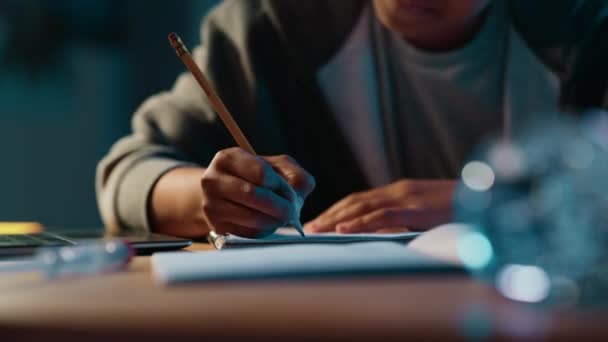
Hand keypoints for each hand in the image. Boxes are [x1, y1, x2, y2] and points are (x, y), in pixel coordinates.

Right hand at [201, 148, 314, 237]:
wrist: (227, 195)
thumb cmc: (258, 178)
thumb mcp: (277, 167)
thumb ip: (294, 173)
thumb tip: (297, 193)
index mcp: (228, 158)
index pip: (261, 173)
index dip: (282, 186)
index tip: (291, 194)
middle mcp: (212, 180)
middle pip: (253, 195)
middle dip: (280, 206)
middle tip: (292, 211)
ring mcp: (211, 205)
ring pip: (251, 217)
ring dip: (274, 220)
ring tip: (282, 217)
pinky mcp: (216, 227)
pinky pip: (247, 233)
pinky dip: (264, 230)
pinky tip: (268, 223)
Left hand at [304, 179, 455, 233]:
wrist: (486, 195)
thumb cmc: (458, 208)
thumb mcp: (426, 212)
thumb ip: (405, 217)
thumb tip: (385, 231)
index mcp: (398, 191)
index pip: (359, 200)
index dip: (336, 210)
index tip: (318, 222)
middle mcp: (397, 190)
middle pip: (354, 201)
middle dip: (329, 214)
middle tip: (307, 228)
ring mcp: (405, 197)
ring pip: (362, 206)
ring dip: (336, 218)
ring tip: (316, 229)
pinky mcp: (415, 207)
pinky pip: (382, 215)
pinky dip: (360, 222)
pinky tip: (343, 229)